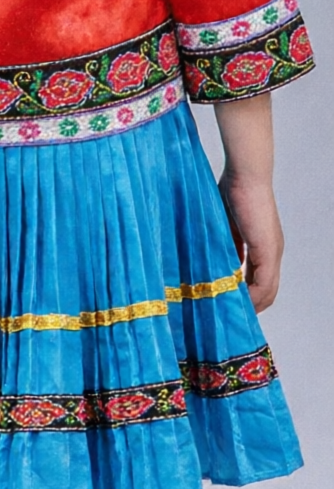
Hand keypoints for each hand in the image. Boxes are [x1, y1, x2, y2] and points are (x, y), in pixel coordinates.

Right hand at [219, 167, 283, 310]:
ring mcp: (272, 252)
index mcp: (262, 244)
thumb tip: (216, 260)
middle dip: (251, 303)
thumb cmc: (232, 190)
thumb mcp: (225, 222)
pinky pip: (263, 282)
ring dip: (252, 302)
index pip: (259, 277)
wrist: (245, 175)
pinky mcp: (267, 250)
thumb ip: (225, 241)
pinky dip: (252, 294)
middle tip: (230, 313)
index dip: (247, 292)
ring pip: (267, 289)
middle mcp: (272, 252)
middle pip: (267, 289)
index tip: (229, 300)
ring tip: (232, 311)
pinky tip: (238, 299)